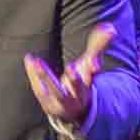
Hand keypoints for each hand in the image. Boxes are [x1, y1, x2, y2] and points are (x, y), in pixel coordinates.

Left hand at [23, 20, 114, 136]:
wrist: (71, 111)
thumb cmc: (80, 82)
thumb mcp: (89, 64)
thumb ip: (98, 46)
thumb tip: (110, 28)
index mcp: (88, 85)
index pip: (92, 76)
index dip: (93, 69)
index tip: (93, 63)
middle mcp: (76, 96)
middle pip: (77, 88)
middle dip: (75, 79)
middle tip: (72, 67)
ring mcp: (61, 102)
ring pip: (55, 90)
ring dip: (46, 76)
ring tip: (37, 62)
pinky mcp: (47, 104)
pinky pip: (39, 88)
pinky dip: (33, 74)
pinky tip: (29, 58)